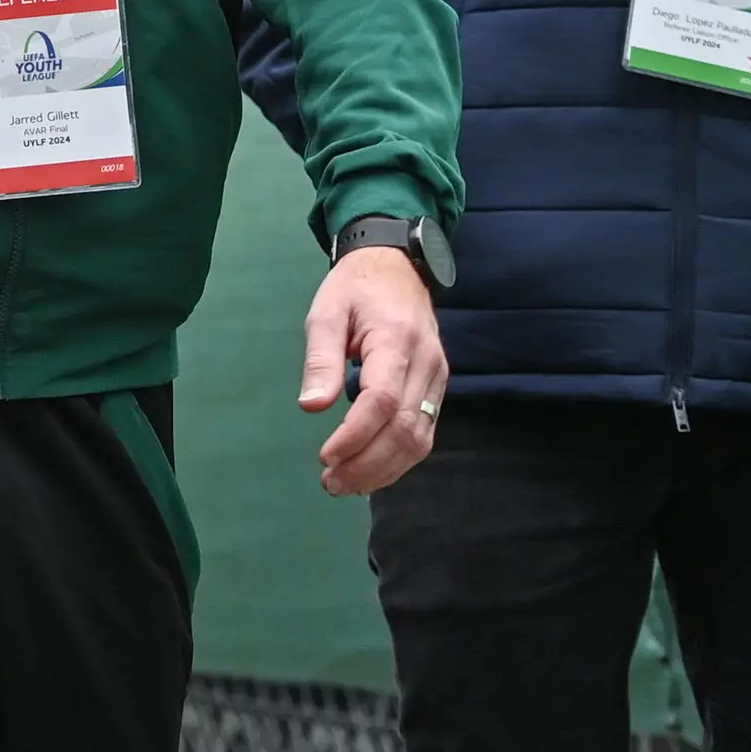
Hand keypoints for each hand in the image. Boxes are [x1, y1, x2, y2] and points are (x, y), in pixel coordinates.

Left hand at [300, 245, 448, 496]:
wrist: (398, 267)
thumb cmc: (356, 288)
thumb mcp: (326, 313)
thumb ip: (321, 359)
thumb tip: (311, 406)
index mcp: (396, 342)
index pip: (382, 401)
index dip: (355, 436)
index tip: (326, 457)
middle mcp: (427, 365)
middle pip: (404, 429)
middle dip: (367, 464)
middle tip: (331, 483)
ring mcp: (438, 379)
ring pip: (420, 439)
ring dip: (384, 470)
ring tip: (346, 484)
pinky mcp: (439, 389)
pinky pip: (425, 433)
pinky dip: (399, 459)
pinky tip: (371, 470)